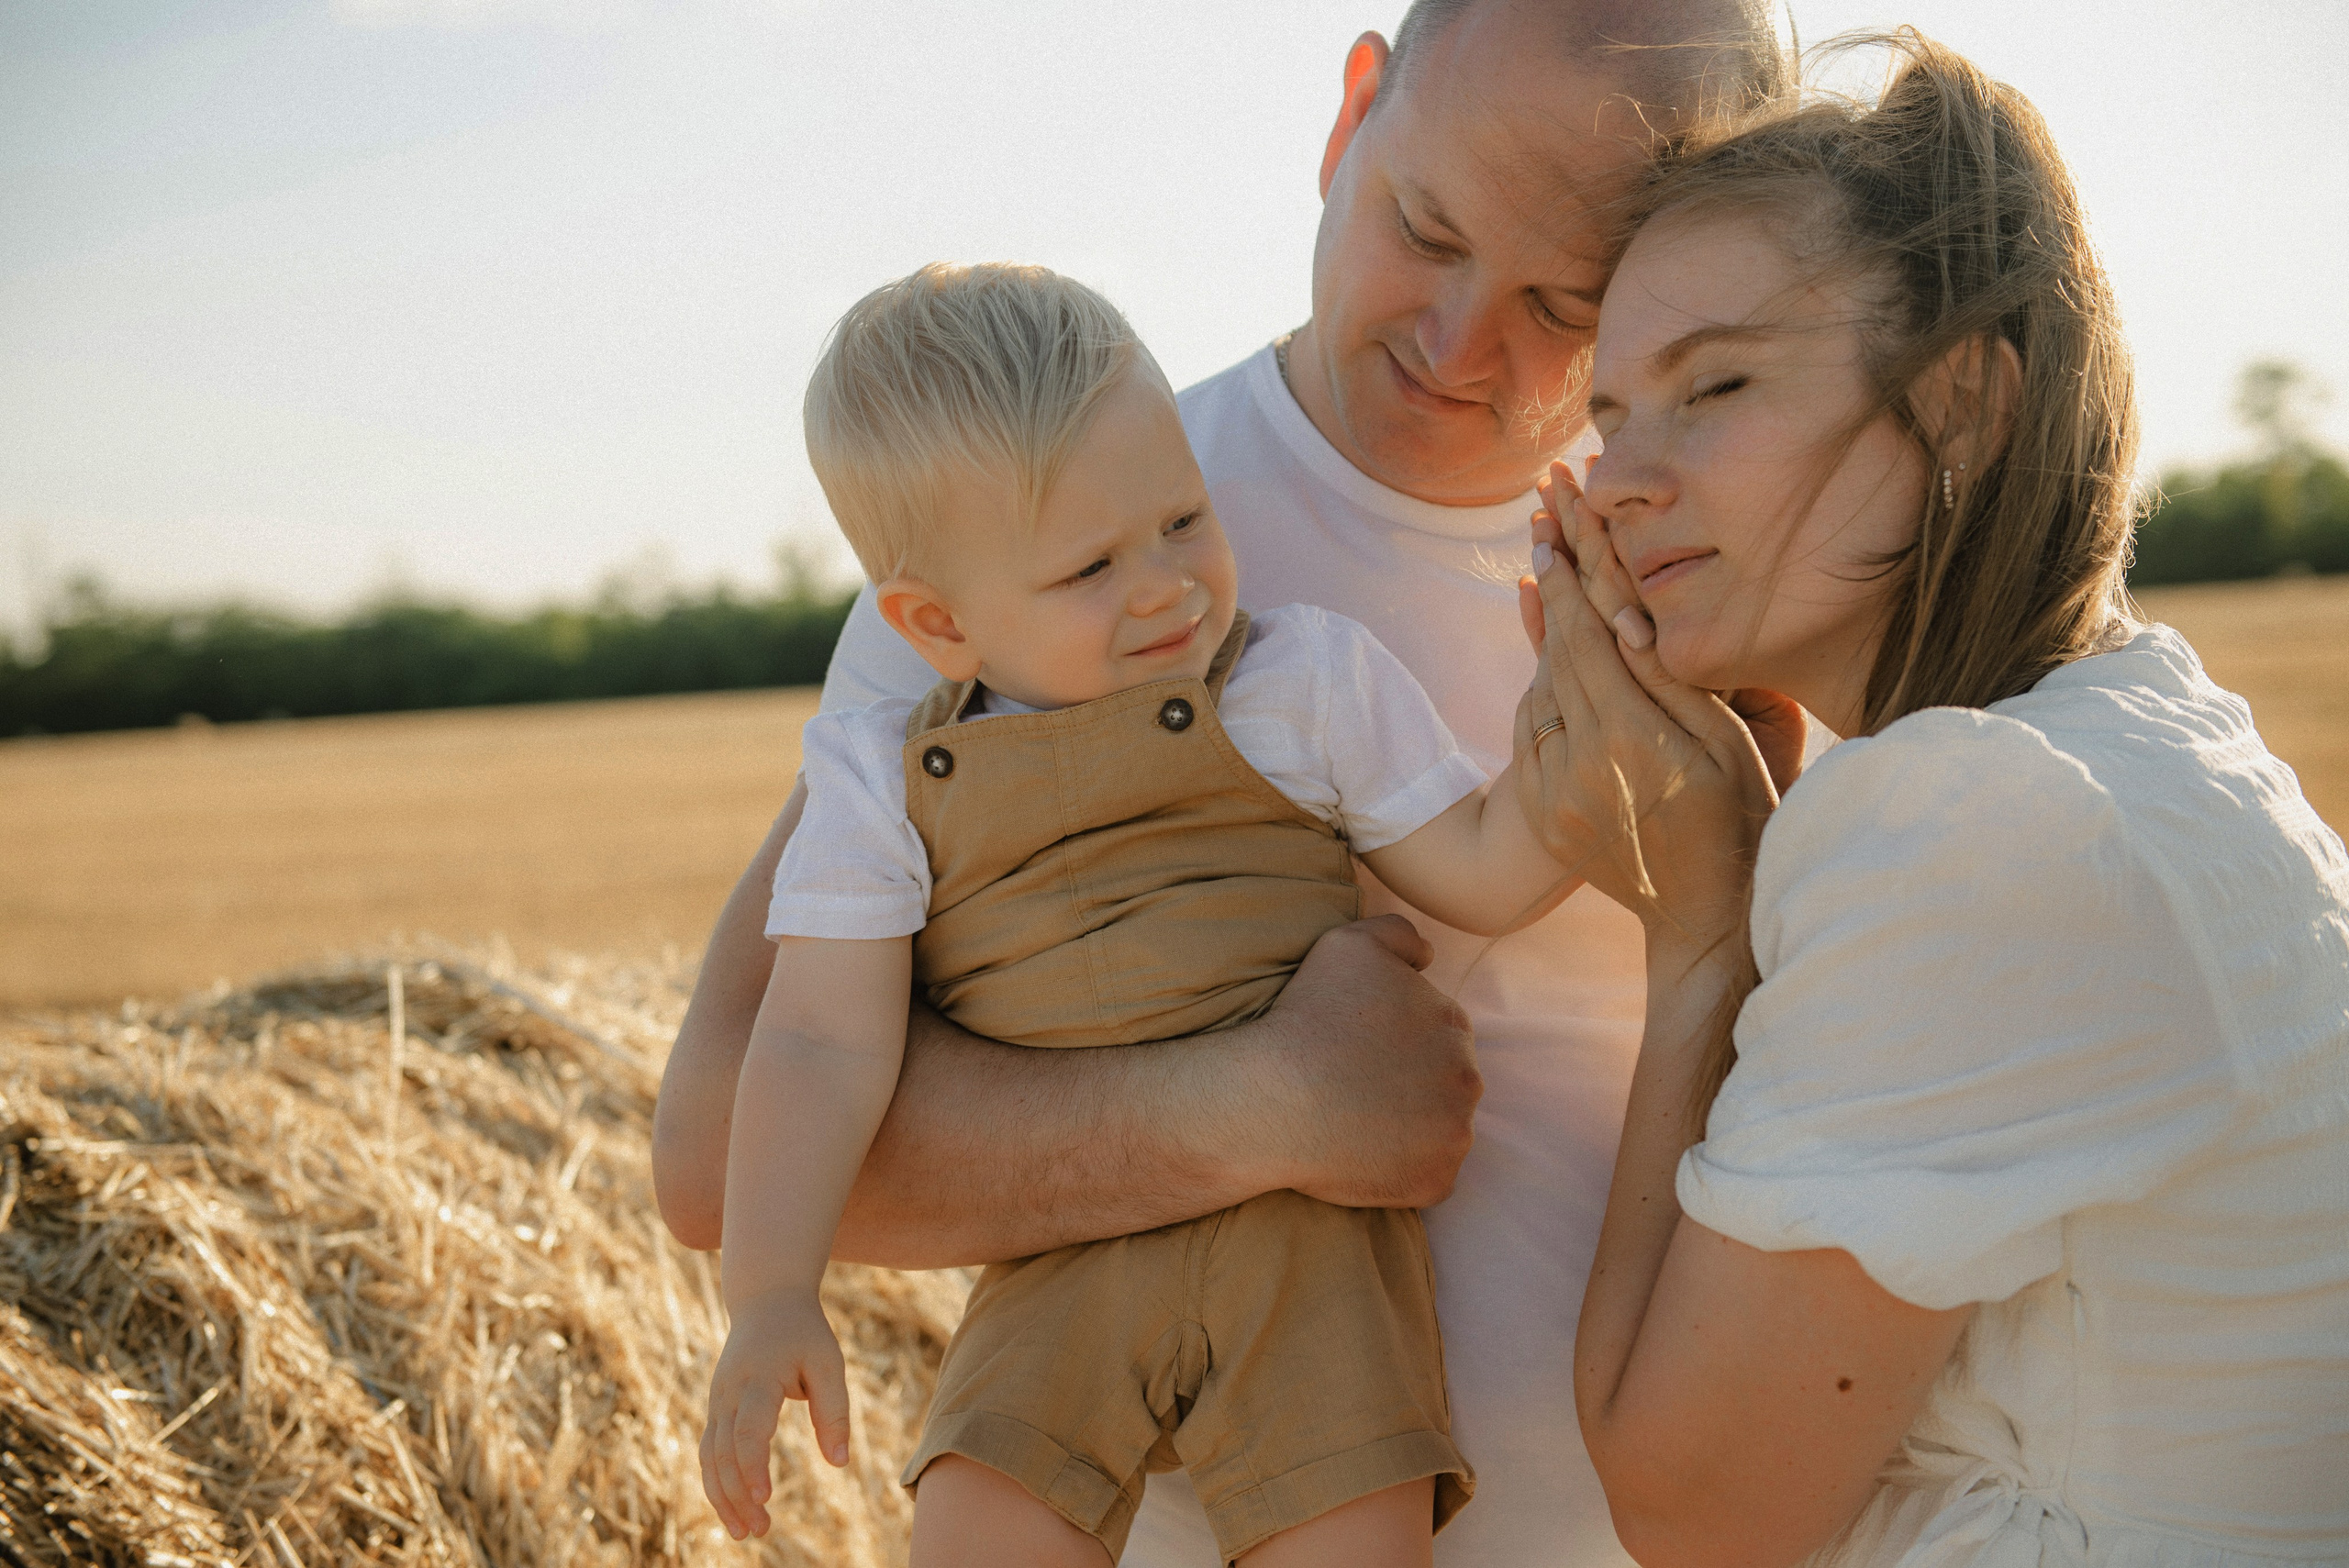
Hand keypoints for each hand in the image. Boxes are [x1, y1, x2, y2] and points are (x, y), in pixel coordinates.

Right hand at [700, 1292, 851, 1539]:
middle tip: (761, 1529)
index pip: (749, 1429)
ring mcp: (717, 1401)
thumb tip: (840, 1462)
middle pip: (724, 1452)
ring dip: (723, 1497)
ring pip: (710, 1457)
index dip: (753, 1465)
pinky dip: (717, 1483)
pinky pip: (709, 1452)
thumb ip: (834, 1411)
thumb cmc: (804, 1333)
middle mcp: (730, 1392)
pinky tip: (733, 1509)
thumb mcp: (829, 1362)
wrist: (766, 1301)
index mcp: (759, 1378)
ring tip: (746, 1532)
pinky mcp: (716, 1409)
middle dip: (739, 1494)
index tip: (765, 1497)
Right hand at [1256, 915, 1480, 1208]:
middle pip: (1445, 1082)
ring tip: (1356, 1122)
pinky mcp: (1437, 1180)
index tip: (1358, 1050)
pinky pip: (1429, 1176)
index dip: (1397, 1041)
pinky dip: (1403, 1170)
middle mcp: (1468, 1078)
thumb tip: (1428, 955)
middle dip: (1410, 1083)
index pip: (1438, 1033)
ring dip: (1410, 1128)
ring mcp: (1456, 1134)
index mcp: (1453, 1023)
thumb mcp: (1349, 944)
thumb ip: (1399, 934)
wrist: (1278, 1097)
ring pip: (1440, 1130)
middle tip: (1354, 1087)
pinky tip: (1363, 1156)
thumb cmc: (1309, 1018)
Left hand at [1515, 464, 1779, 951]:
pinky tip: (1547, 644)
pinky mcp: (1543, 810)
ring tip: (1543, 564)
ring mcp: (1554, 791)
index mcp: (1633, 742)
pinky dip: (1539, 684)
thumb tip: (1633, 617)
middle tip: (1541, 519)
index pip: (1593, 638)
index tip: (1562, 526)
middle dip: (1554, 581)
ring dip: (1543, 628)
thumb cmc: (1740, 821)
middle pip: (1559, 652)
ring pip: (1540, 687)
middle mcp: (1581, 764)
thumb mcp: (1727, 745)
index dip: (1577, 578)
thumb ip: (1675, 682)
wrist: (1705, 917)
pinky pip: (1531, 729)